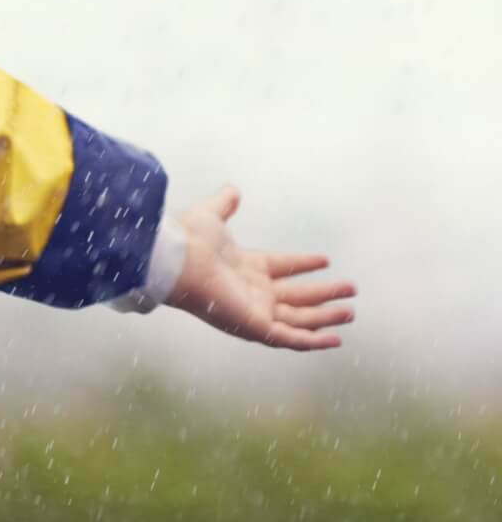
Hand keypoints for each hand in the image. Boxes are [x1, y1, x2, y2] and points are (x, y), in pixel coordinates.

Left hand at [166, 185, 355, 350]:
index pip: (282, 266)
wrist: (177, 259)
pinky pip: (292, 339)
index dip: (303, 264)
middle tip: (351, 289)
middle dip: (324, 294)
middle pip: (296, 296)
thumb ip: (224, 203)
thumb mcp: (212, 215)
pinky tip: (335, 339)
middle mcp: (252, 291)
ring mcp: (255, 311)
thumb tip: (232, 189)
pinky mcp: (256, 327)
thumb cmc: (189, 239)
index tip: (326, 260)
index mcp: (245, 266)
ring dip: (326, 316)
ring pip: (299, 318)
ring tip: (350, 311)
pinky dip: (314, 341)